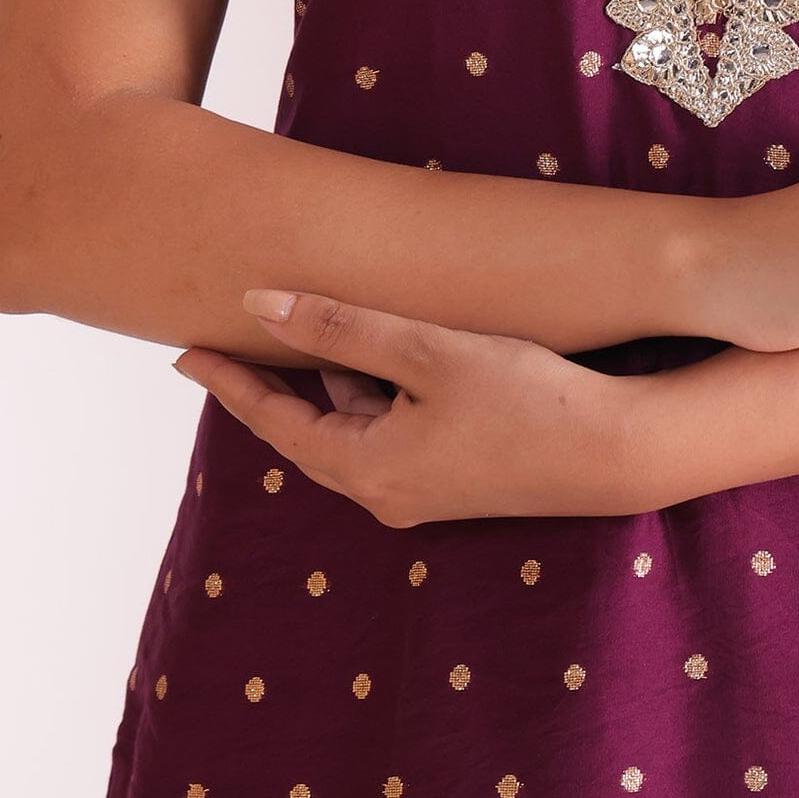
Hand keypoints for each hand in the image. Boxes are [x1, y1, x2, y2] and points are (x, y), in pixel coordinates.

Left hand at [172, 291, 637, 526]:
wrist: (614, 451)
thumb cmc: (523, 398)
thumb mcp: (424, 351)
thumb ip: (339, 328)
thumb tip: (259, 304)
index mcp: (367, 468)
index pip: (274, 422)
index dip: (229, 383)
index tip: (184, 355)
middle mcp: (385, 493)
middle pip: (308, 430)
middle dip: (273, 384)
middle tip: (231, 339)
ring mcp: (420, 492)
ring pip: (352, 429)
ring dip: (332, 383)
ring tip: (314, 327)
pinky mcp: (453, 481)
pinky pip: (388, 435)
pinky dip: (373, 395)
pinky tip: (388, 354)